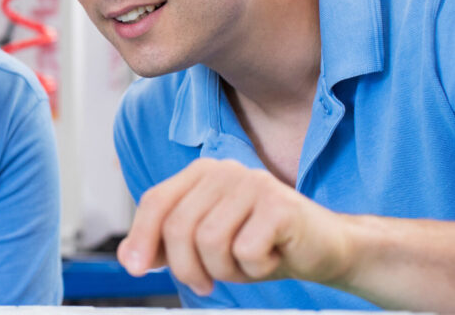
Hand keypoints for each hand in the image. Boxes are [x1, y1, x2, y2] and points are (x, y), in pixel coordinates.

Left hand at [118, 158, 356, 294]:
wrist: (324, 247)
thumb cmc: (262, 244)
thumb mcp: (206, 245)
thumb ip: (167, 244)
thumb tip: (130, 258)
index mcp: (201, 173)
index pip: (156, 201)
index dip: (141, 237)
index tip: (136, 269)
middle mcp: (225, 170)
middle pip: (179, 227)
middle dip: (187, 267)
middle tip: (206, 284)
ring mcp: (253, 183)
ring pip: (209, 242)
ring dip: (224, 270)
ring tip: (245, 263)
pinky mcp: (279, 204)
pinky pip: (245, 251)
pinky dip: (254, 268)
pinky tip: (271, 257)